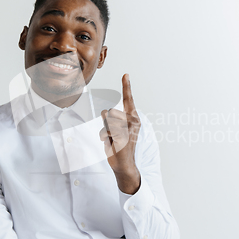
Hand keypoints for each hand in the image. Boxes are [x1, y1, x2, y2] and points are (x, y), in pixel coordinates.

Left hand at [100, 74, 140, 193]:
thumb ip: (112, 119)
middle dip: (107, 124)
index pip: (128, 100)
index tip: (125, 74)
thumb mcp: (115, 130)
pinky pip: (106, 129)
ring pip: (107, 119)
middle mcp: (133, 121)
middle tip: (113, 136)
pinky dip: (104, 137)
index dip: (126, 86)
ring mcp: (129, 129)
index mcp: (133, 118)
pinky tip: (111, 144)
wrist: (123, 164)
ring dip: (105, 130)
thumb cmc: (119, 146)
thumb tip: (105, 110)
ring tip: (112, 139)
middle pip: (110, 113)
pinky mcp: (123, 136)